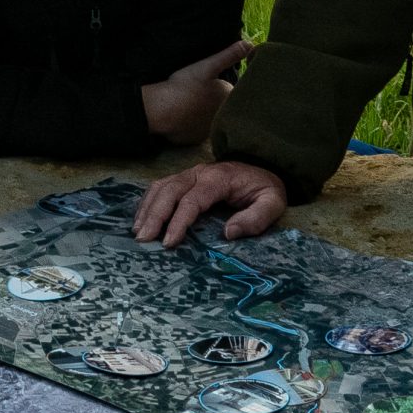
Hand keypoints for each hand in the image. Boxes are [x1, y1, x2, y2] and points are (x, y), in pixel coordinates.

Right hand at [132, 159, 286, 246]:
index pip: (192, 199)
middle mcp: (199, 172)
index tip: (169, 242)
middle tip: (144, 240)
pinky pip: (160, 187)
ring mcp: (189, 173)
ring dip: (147, 209)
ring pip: (160, 187)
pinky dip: (148, 203)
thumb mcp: (273, 203)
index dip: (178, 221)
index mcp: (219, 178)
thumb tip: (228, 233)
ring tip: (138, 233)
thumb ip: (256, 218)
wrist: (262, 169)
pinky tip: (141, 220)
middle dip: (154, 216)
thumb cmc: (264, 190)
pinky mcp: (183, 178)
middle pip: (169, 191)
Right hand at [139, 39, 250, 144]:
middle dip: (214, 100)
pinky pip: (199, 130)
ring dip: (205, 113)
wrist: (162, 109)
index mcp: (229, 98)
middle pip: (223, 106)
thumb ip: (229, 56)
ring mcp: (211, 130)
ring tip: (190, 104)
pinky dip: (194, 125)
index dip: (222, 85)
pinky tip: (184, 117)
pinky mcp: (197, 140)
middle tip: (197, 92)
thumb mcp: (207, 66)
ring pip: (211, 119)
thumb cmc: (185, 86)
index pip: (233, 91)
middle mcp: (225, 117)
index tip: (209, 83)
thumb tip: (251, 45)